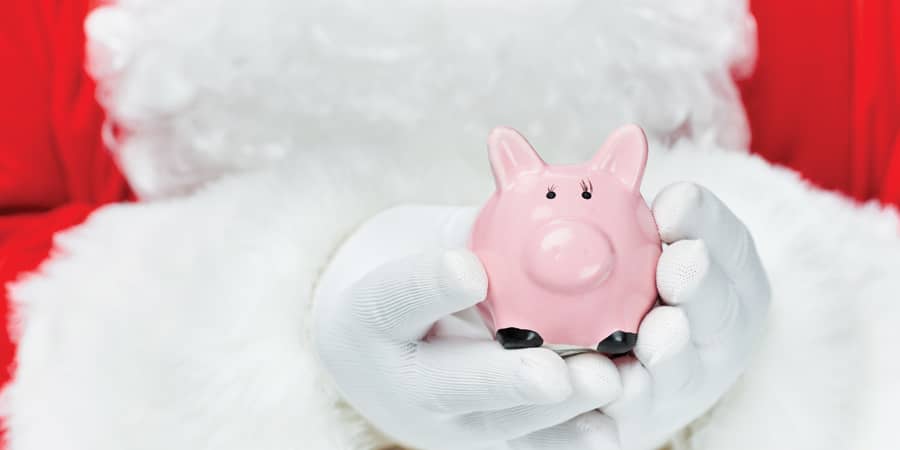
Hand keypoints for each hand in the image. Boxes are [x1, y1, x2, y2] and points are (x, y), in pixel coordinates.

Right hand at [313, 205, 624, 449]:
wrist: (382, 351)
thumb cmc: (409, 277)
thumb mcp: (422, 241)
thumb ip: (473, 230)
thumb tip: (542, 201)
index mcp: (371, 318)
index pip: (394, 299)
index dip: (429, 286)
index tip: (470, 271)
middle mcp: (401, 380)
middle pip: (449, 384)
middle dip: (506, 381)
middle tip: (552, 373)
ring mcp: (442, 420)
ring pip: (499, 425)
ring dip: (559, 412)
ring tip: (608, 382)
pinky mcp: (481, 439)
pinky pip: (528, 445)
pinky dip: (569, 438)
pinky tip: (609, 427)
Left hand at [603, 182, 770, 449]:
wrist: (628, 367)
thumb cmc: (640, 285)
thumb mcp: (652, 242)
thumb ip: (646, 209)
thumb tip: (626, 137)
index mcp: (728, 279)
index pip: (729, 244)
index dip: (707, 223)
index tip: (676, 203)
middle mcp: (719, 331)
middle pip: (722, 311)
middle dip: (703, 288)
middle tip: (679, 268)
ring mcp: (689, 381)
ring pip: (686, 370)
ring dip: (672, 354)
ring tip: (653, 341)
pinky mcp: (648, 420)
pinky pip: (636, 417)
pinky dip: (626, 407)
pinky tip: (609, 396)